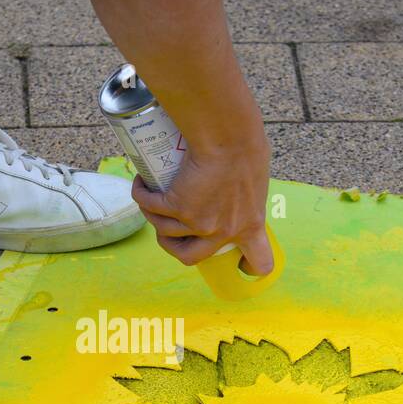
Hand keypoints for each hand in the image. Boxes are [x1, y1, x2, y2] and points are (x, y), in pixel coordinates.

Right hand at [131, 136, 274, 274]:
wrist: (227, 137)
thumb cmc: (245, 146)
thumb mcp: (256, 179)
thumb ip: (246, 194)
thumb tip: (234, 191)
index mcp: (251, 225)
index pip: (259, 263)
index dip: (249, 267)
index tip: (241, 262)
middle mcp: (223, 231)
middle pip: (190, 258)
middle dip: (174, 247)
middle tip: (172, 230)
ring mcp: (198, 223)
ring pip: (164, 231)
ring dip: (154, 217)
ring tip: (154, 198)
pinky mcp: (177, 207)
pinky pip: (150, 206)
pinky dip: (143, 195)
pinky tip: (142, 185)